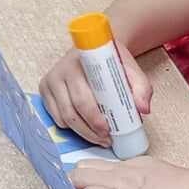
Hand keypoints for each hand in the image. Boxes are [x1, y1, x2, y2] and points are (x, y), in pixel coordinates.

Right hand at [38, 41, 152, 145]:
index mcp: (78, 63)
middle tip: (106, 140)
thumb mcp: (131, 70)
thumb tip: (143, 109)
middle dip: (89, 130)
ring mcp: (49, 81)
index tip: (108, 131)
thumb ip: (141, 87)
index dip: (94, 118)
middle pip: (71, 111)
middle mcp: (59, 71)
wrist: (95, 49)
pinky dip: (71, 127)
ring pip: (62, 117)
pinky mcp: (44, 90)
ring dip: (81, 132)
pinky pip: (56, 117)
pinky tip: (86, 128)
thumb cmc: (111, 61)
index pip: (82, 98)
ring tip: (99, 137)